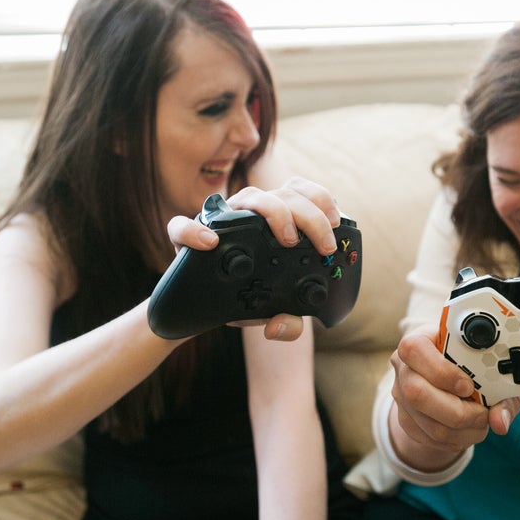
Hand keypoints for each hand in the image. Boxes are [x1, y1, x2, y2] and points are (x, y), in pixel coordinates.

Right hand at [165, 177, 341, 341]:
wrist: (203, 308)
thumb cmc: (244, 296)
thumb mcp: (272, 309)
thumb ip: (289, 322)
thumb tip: (280, 326)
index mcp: (277, 220)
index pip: (303, 193)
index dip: (322, 201)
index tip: (336, 225)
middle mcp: (253, 213)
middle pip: (286, 195)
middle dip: (311, 216)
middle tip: (321, 245)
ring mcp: (223, 220)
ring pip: (251, 197)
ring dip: (275, 213)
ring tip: (286, 239)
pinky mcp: (188, 235)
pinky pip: (183, 225)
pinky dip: (193, 231)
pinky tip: (209, 243)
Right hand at [388, 323, 519, 469]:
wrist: (454, 379)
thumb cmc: (473, 366)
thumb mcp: (491, 371)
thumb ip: (501, 394)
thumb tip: (500, 421)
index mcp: (420, 340)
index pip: (415, 350)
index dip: (442, 371)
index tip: (469, 386)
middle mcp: (404, 366)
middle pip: (415, 393)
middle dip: (457, 411)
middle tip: (481, 412)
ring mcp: (400, 395)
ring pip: (428, 423)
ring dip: (463, 431)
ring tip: (482, 423)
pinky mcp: (405, 419)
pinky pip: (430, 438)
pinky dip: (456, 440)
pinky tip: (469, 430)